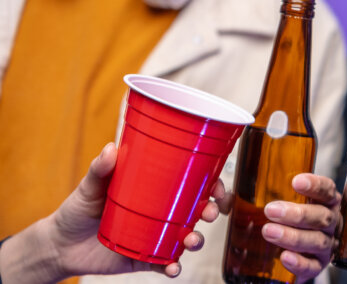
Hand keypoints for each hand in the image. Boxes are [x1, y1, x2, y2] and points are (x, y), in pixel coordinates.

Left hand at [0, 143, 224, 282]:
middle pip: (196, 210)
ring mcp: (155, 237)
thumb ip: (100, 170)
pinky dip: (174, 267)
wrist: (60, 246)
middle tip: (209, 211)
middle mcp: (160, 213)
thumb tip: (111, 149)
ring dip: (196, 239)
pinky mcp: (146, 259)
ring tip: (191, 240)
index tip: (216, 184)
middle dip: (210, 211)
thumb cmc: (77, 211)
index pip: (189, 184)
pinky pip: (167, 264)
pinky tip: (173, 267)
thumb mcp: (89, 187)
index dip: (209, 184)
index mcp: (154, 192)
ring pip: (187, 237)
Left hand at [260, 174, 342, 282]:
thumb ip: (255, 199)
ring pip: (316, 240)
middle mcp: (330, 222)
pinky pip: (312, 266)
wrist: (299, 251)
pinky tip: (284, 257)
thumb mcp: (280, 205)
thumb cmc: (290, 222)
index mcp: (324, 202)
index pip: (326, 190)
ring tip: (269, 232)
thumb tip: (226, 199)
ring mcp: (326, 245)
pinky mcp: (318, 265)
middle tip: (271, 211)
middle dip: (296, 214)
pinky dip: (299, 262)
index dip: (315, 185)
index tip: (296, 181)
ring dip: (293, 237)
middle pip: (321, 216)